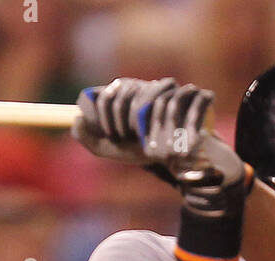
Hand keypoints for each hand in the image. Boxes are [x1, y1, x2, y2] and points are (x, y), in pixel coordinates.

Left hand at [73, 78, 247, 213]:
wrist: (178, 161)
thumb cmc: (141, 151)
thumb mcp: (109, 149)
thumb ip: (86, 137)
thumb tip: (76, 117)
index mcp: (128, 91)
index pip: (110, 94)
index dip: (106, 116)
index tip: (112, 134)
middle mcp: (149, 86)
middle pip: (132, 94)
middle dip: (125, 121)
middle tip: (128, 138)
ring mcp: (174, 90)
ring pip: (158, 97)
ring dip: (151, 124)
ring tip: (150, 140)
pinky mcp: (198, 97)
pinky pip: (187, 99)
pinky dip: (178, 120)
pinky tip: (174, 135)